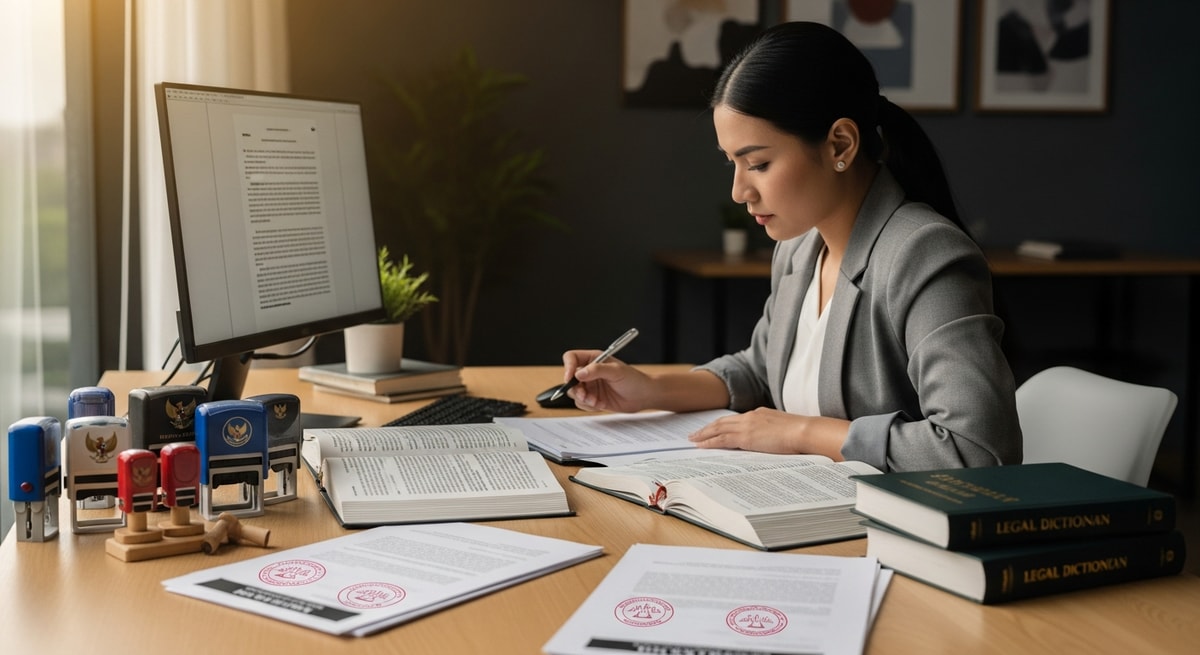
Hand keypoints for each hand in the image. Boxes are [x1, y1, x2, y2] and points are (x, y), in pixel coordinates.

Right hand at [561, 349, 652, 412]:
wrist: (644, 397)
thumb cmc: (634, 380)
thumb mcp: (616, 371)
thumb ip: (597, 370)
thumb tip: (579, 373)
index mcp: (593, 359)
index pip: (571, 358)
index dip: (568, 367)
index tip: (570, 378)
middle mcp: (589, 372)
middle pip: (570, 378)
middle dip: (576, 389)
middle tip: (585, 395)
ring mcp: (591, 385)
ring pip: (574, 393)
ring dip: (583, 399)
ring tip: (596, 401)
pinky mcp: (593, 398)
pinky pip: (582, 403)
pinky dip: (589, 406)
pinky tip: (601, 404)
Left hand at [688, 408, 849, 458]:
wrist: (805, 432)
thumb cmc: (801, 434)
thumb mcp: (785, 431)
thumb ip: (774, 434)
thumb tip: (773, 443)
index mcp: (760, 414)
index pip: (737, 420)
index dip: (723, 424)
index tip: (715, 428)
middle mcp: (751, 416)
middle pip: (723, 422)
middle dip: (708, 428)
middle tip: (696, 433)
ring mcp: (747, 426)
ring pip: (718, 429)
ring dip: (704, 434)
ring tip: (693, 439)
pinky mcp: (745, 437)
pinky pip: (722, 439)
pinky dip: (709, 442)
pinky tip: (701, 445)